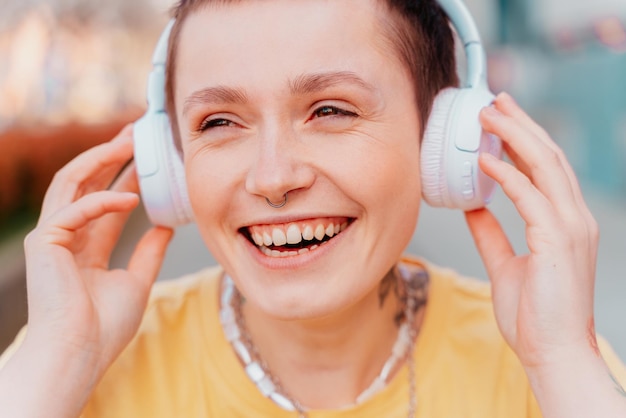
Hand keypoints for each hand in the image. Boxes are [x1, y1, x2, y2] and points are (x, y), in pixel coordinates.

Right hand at [22, 124, 172, 383]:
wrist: (79, 355)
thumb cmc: (104, 327)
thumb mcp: (137, 281)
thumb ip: (149, 251)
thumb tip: (167, 224)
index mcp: (87, 247)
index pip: (108, 200)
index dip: (128, 176)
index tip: (149, 156)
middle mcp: (67, 237)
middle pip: (88, 183)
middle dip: (111, 155)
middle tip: (136, 132)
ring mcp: (52, 237)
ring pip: (72, 183)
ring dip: (100, 159)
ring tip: (128, 140)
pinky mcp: (43, 243)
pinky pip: (73, 210)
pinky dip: (102, 201)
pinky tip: (132, 197)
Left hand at [465, 93, 598, 368]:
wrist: (552, 353)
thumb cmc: (533, 315)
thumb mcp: (505, 264)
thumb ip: (491, 233)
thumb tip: (472, 206)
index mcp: (563, 222)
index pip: (546, 169)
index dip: (523, 138)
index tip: (499, 118)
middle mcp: (573, 218)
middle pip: (548, 157)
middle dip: (520, 124)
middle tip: (493, 100)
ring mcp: (571, 227)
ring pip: (545, 167)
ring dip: (515, 136)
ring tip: (488, 115)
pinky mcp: (559, 241)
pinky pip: (530, 198)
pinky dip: (508, 175)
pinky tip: (485, 159)